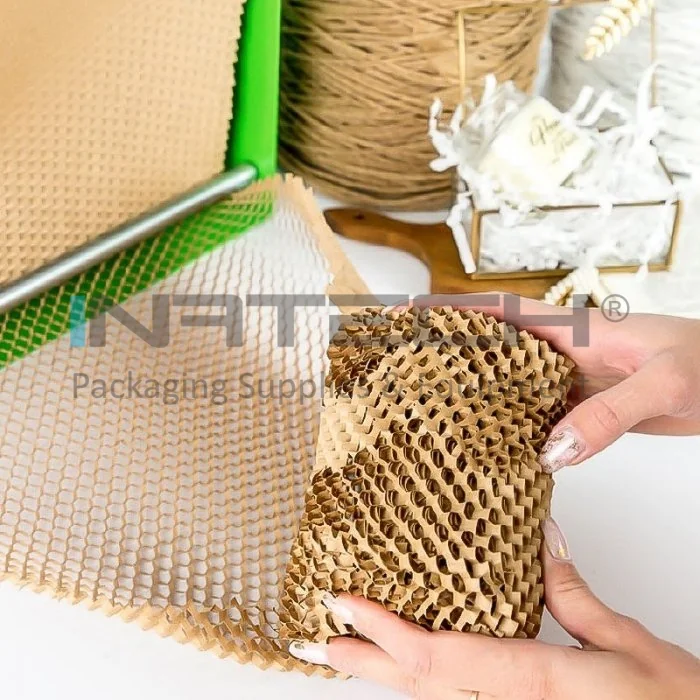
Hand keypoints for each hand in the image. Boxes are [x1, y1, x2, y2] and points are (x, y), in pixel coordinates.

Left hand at [288, 518, 699, 698]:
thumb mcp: (630, 646)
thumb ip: (575, 594)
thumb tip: (541, 540)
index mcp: (537, 684)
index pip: (439, 657)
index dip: (382, 633)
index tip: (343, 606)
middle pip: (421, 690)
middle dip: (362, 666)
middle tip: (316, 644)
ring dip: (386, 680)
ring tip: (349, 655)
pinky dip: (423, 690)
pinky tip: (409, 675)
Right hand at [403, 294, 699, 471]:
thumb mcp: (663, 384)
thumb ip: (608, 416)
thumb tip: (551, 452)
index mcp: (573, 329)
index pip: (499, 311)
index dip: (450, 310)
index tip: (406, 313)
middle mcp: (563, 352)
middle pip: (491, 345)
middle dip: (446, 346)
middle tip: (402, 361)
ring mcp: (570, 380)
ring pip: (508, 383)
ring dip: (472, 390)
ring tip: (429, 404)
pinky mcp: (583, 406)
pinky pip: (535, 415)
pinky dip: (509, 426)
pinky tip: (491, 441)